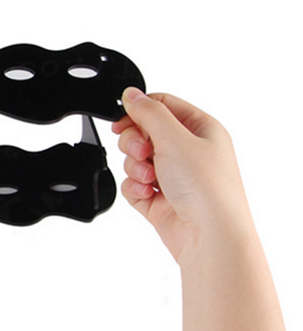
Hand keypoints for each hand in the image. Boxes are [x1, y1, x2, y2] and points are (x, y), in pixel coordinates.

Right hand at [111, 88, 253, 264]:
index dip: (139, 111)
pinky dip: (134, 187)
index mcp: (201, 129)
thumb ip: (149, 113)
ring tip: (149, 179)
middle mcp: (188, 151)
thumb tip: (131, 94)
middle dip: (135, 143)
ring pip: (135, 159)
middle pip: (144, 132)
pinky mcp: (158, 198)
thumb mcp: (176, 139)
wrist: (209, 236)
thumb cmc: (207, 189)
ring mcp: (173, 175)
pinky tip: (147, 194)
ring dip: (135, 167)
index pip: (163, 106)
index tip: (122, 121)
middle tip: (143, 152)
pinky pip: (132, 184)